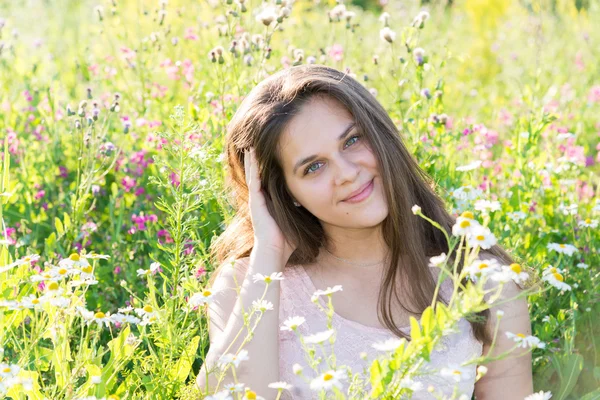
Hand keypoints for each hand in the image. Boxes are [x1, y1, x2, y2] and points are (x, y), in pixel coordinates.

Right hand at [244, 147, 296, 264]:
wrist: (275, 251)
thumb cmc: (287, 240)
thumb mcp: (298, 218)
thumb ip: (303, 209)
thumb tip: (319, 201)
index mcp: (269, 203)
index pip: (267, 180)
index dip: (267, 167)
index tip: (270, 154)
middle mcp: (260, 199)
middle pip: (257, 174)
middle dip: (256, 160)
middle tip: (255, 143)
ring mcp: (256, 200)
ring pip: (252, 174)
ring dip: (251, 159)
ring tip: (250, 144)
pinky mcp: (255, 201)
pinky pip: (254, 179)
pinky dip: (252, 167)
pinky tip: (252, 155)